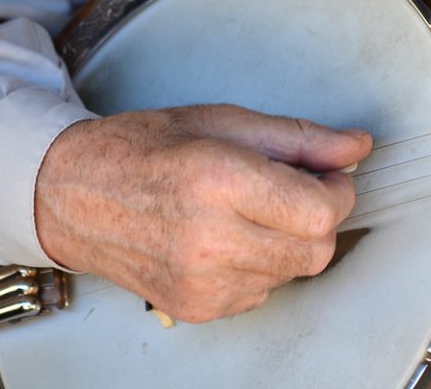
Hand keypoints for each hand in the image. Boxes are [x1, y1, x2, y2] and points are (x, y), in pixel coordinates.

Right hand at [34, 104, 371, 322]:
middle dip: (318, 219)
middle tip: (292, 191)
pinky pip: (263, 293)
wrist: (75, 195)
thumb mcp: (223, 122)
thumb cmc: (142, 149)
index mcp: (219, 181)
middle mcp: (209, 239)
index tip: (327, 177)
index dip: (337, 192)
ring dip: (289, 242)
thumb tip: (355, 146)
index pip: (319, 212)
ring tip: (249, 212)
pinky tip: (228, 239)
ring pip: (294, 273)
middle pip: (316, 250)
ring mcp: (201, 282)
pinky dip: (261, 266)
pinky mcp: (196, 308)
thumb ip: (298, 138)